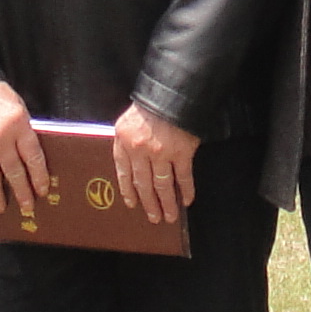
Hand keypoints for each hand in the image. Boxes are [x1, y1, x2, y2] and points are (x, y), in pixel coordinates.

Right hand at [0, 79, 50, 227]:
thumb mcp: (16, 106)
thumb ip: (23, 129)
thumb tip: (29, 155)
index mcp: (18, 124)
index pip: (33, 157)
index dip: (39, 176)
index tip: (42, 190)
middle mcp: (1, 137)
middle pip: (14, 171)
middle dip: (22, 191)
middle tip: (27, 207)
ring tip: (2, 207)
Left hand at [112, 102, 198, 225]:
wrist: (173, 93)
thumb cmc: (151, 105)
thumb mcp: (128, 121)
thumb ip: (127, 141)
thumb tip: (130, 164)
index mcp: (124, 142)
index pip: (124, 173)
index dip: (128, 191)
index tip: (132, 204)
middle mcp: (140, 150)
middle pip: (143, 183)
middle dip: (149, 203)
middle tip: (154, 218)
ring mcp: (161, 153)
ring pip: (162, 185)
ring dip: (166, 203)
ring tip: (170, 216)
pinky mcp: (182, 152)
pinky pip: (183, 177)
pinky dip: (186, 190)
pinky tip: (186, 200)